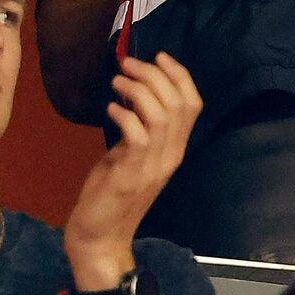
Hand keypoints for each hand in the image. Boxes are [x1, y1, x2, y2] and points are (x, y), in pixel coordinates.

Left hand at [63, 53, 201, 287]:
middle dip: (154, 74)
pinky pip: (135, 134)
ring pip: (160, 114)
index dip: (180, 75)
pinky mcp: (130, 175)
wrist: (101, 238)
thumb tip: (132, 94)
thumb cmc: (112, 195)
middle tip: (128, 63)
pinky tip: (109, 109)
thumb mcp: (132, 156)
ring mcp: (153, 166)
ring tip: (117, 81)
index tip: (159, 56)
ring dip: (137, 90)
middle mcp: (171, 155)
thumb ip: (139, 129)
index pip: (193, 103)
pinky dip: (123, 114)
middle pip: (177, 102)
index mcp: (176, 149)